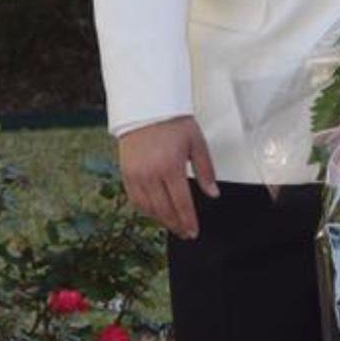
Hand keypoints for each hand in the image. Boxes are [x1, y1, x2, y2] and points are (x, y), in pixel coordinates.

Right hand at [117, 117, 218, 239]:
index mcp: (171, 166)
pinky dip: (146, 210)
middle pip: (164, 210)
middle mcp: (151, 174)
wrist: (146, 107)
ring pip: (148, 208)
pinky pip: (135, 199)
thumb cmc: (173, 122)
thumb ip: (206, 170)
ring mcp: (136, 175)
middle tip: (186, 233)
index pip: (181, 203)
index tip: (193, 231)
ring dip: (162, 220)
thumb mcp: (197, 143)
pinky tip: (156, 213)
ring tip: (173, 225)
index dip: (188, 220)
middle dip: (176, 225)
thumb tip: (213, 193)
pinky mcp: (126, 173)